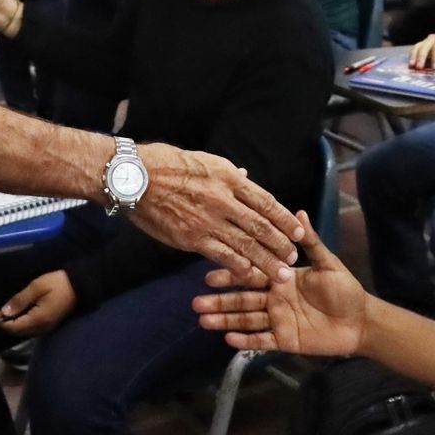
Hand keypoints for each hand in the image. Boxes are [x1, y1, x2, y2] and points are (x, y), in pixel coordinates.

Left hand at [0, 270, 76, 337]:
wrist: (80, 286)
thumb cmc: (57, 284)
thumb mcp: (36, 287)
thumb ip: (20, 300)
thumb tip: (4, 312)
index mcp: (37, 320)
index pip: (13, 328)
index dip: (0, 322)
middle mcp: (41, 328)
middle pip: (17, 332)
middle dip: (5, 324)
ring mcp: (46, 328)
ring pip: (24, 332)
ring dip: (13, 324)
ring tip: (6, 312)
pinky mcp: (49, 325)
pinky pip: (31, 328)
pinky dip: (22, 323)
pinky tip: (19, 313)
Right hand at [129, 143, 301, 286]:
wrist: (134, 177)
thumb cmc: (166, 163)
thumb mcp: (204, 159)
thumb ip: (228, 174)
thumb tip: (246, 176)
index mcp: (228, 177)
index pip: (265, 202)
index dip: (285, 219)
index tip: (299, 231)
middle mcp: (223, 199)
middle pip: (261, 226)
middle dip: (280, 244)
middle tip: (294, 257)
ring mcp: (208, 220)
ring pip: (246, 244)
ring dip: (266, 261)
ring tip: (282, 274)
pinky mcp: (192, 238)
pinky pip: (221, 255)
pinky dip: (238, 266)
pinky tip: (249, 275)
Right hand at [193, 211, 365, 355]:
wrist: (360, 321)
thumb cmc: (345, 289)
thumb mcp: (328, 264)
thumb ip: (311, 242)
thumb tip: (300, 212)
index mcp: (281, 278)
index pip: (251, 274)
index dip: (231, 275)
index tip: (208, 275)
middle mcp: (274, 299)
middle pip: (242, 300)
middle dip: (219, 301)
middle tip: (196, 302)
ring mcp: (278, 320)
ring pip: (246, 320)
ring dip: (225, 320)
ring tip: (203, 320)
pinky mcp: (285, 340)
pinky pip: (262, 341)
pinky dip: (245, 341)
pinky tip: (228, 340)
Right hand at [409, 32, 434, 70]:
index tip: (434, 67)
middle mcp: (433, 38)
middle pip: (425, 45)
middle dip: (422, 56)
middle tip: (419, 67)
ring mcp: (426, 41)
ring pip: (418, 46)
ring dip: (414, 56)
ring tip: (412, 66)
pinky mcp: (421, 46)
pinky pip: (415, 50)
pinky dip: (412, 57)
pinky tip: (410, 66)